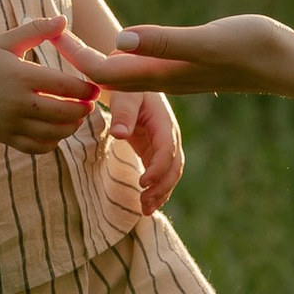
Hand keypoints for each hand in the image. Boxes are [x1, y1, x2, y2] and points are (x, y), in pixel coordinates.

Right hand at [0, 19, 99, 152]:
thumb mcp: (6, 41)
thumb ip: (36, 30)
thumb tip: (64, 19)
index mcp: (22, 76)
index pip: (65, 86)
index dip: (86, 89)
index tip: (95, 88)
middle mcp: (18, 102)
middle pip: (64, 113)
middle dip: (83, 109)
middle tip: (89, 104)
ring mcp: (11, 123)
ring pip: (53, 133)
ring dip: (71, 127)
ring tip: (76, 117)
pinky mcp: (5, 137)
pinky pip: (37, 147)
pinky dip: (52, 142)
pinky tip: (56, 131)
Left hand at [64, 14, 293, 98]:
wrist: (285, 63)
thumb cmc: (251, 49)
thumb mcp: (206, 40)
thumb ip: (164, 41)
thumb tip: (120, 40)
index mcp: (161, 74)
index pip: (102, 71)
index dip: (73, 53)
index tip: (51, 30)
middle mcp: (163, 79)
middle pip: (105, 78)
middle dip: (74, 60)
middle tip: (47, 32)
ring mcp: (174, 76)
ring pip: (123, 79)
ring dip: (94, 66)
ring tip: (71, 46)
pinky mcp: (186, 69)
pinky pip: (142, 74)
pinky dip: (121, 64)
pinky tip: (120, 51)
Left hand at [118, 86, 184, 210]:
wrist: (131, 83)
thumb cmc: (126, 88)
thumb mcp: (124, 95)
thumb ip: (123, 113)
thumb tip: (119, 134)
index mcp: (164, 122)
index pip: (167, 149)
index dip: (158, 168)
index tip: (143, 183)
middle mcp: (169, 136)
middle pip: (174, 166)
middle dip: (162, 187)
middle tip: (144, 203)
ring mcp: (164, 145)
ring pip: (170, 174)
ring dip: (161, 193)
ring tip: (145, 210)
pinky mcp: (155, 152)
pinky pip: (161, 174)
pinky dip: (157, 190)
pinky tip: (146, 205)